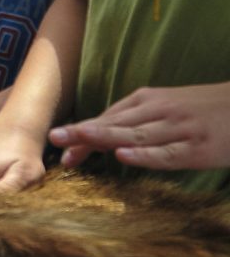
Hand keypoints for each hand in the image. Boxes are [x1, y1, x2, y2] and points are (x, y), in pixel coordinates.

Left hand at [49, 83, 229, 171]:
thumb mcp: (166, 107)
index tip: (57, 143)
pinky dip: (144, 155)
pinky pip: (167, 153)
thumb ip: (137, 119)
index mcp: (147, 100)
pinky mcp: (198, 148)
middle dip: (83, 132)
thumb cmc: (201, 109)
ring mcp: (178, 129)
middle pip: (115, 124)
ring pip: (135, 134)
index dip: (82, 131)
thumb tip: (103, 136)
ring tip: (78, 139)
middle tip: (54, 139)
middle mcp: (158, 111)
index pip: (108, 117)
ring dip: (104, 137)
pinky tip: (124, 156)